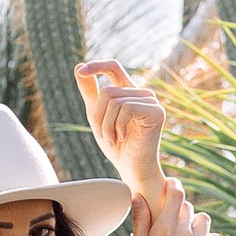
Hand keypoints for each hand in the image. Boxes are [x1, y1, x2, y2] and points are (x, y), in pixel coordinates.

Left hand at [74, 53, 168, 205]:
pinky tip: (123, 138)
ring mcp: (151, 102)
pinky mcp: (156, 112)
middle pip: (107, 90)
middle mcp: (142, 94)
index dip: (96, 65)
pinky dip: (117, 126)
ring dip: (106, 124)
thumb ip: (89, 92)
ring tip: (113, 139)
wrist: (132, 169)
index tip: (80, 71)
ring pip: (114, 99)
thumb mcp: (97, 116)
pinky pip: (125, 108)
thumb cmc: (116, 145)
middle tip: (104, 135)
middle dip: (98, 115)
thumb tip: (78, 66)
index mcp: (130, 92)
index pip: (113, 67)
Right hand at [128, 180, 218, 235]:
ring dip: (195, 225)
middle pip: (189, 207)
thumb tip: (138, 197)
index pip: (176, 194)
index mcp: (166, 229)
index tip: (170, 186)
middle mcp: (187, 233)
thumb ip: (141, 222)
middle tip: (171, 226)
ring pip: (204, 221)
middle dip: (180, 211)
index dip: (174, 186)